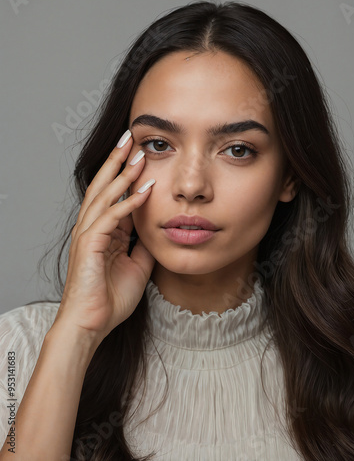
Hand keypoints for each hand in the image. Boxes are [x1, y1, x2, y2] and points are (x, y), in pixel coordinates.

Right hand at [53, 131, 155, 341]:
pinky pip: (111, 217)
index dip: (126, 173)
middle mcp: (92, 227)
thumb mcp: (137, 266)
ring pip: (105, 195)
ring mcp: (89, 234)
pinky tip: (145, 189)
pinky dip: (129, 202)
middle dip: (118, 160)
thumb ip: (143, 245)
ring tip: (137, 151)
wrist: (92, 324)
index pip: (114, 194)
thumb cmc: (110, 298)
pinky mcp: (90, 244)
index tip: (141, 154)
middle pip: (104, 185)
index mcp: (103, 231)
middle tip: (131, 137)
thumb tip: (156, 229)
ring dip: (123, 173)